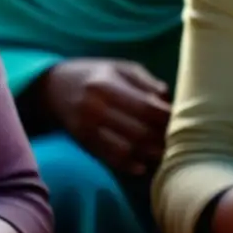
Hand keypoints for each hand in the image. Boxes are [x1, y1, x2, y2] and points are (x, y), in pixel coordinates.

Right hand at [41, 59, 169, 174]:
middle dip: (162, 139)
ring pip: (127, 149)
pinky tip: (142, 164)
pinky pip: (110, 158)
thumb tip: (170, 100)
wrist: (53, 87)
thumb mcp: (118, 67)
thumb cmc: (94, 74)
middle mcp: (95, 106)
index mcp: (106, 83)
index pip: (147, 107)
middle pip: (139, 131)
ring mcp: (87, 126)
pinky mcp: (83, 140)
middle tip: (176, 140)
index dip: (168, 117)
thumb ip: (145, 81)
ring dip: (149, 154)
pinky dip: (130, 164)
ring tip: (163, 152)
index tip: (180, 120)